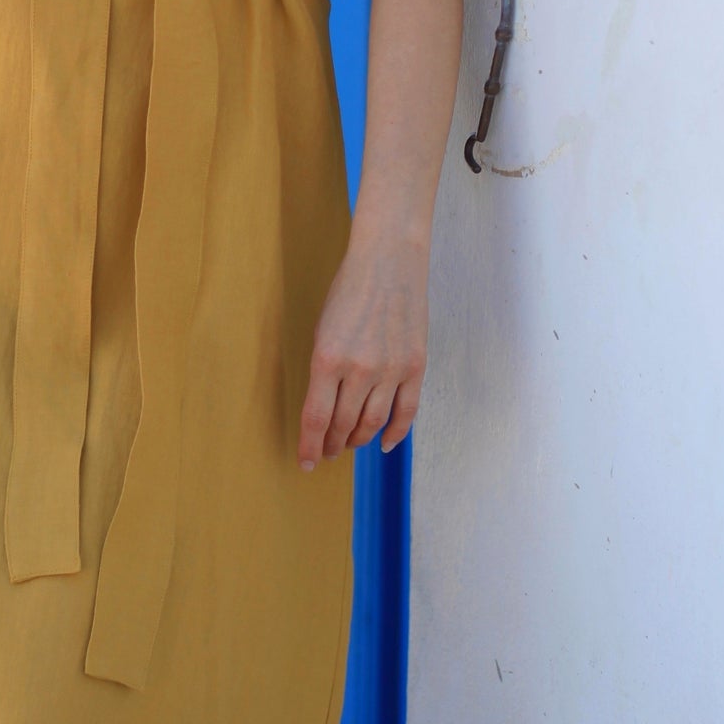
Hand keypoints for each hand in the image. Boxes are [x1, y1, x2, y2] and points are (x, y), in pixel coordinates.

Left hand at [298, 229, 428, 469]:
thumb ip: (323, 370)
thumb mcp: (322, 329)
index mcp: (327, 359)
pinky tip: (384, 443)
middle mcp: (359, 370)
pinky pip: (406, 412)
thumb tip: (324, 408)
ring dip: (358, 439)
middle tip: (327, 451)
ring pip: (372, 423)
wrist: (389, 261)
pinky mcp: (415, 367)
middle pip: (343, 426)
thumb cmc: (349, 290)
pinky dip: (394, 433)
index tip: (307, 462)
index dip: (310, 446)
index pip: (316, 419)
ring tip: (349, 444)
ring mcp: (390, 370)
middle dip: (331, 444)